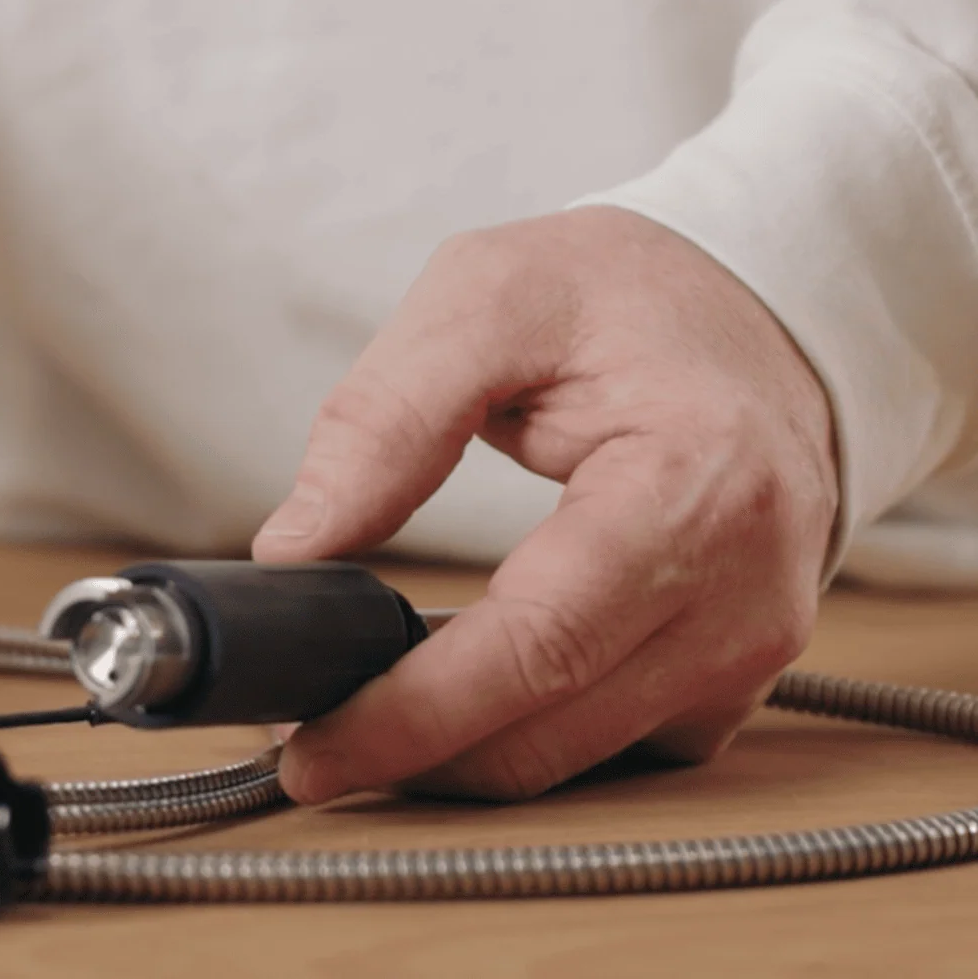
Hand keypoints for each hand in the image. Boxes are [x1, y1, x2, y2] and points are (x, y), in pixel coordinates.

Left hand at [255, 206, 837, 801]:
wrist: (760, 309)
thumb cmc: (628, 295)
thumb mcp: (488, 298)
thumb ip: (384, 420)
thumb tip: (297, 547)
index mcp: (694, 485)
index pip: (536, 645)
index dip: (411, 715)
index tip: (311, 748)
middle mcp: (743, 590)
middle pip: (549, 731)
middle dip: (410, 754)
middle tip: (301, 741)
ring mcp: (751, 645)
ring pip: (575, 762)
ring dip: (456, 758)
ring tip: (358, 714)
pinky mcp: (735, 673)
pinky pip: (612, 747)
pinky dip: (521, 737)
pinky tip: (453, 699)